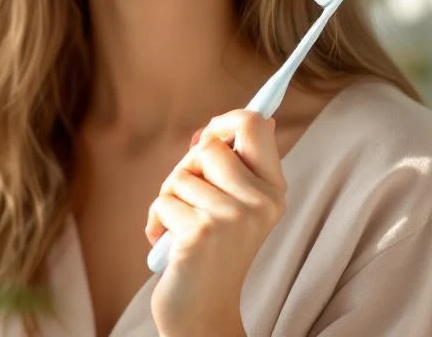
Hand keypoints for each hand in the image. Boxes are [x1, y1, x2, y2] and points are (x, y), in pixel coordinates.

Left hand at [145, 110, 285, 335]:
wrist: (203, 312)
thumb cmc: (212, 252)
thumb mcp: (234, 206)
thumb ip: (236, 166)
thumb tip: (248, 121)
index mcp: (273, 190)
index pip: (255, 124)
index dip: (224, 122)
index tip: (208, 134)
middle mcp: (261, 202)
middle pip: (208, 145)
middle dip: (186, 167)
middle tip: (189, 199)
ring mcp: (233, 218)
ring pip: (180, 175)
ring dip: (169, 199)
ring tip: (181, 228)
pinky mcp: (202, 233)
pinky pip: (164, 202)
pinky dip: (157, 221)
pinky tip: (170, 245)